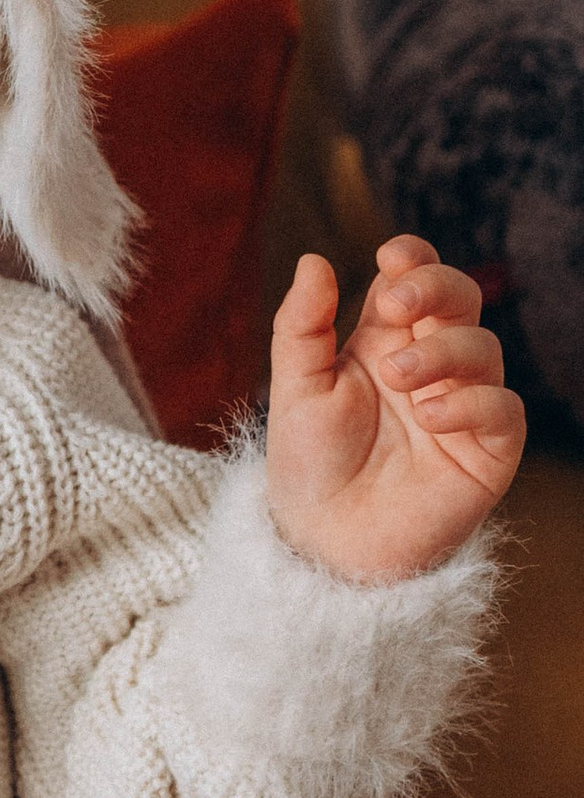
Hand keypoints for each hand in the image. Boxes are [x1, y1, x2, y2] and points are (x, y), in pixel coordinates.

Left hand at [266, 235, 523, 581]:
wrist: (324, 542)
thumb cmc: (308, 464)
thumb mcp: (296, 389)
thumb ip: (303, 326)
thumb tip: (313, 258)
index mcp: (386, 342)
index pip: (414, 282)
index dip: (415, 260)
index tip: (391, 256)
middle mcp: (432, 366)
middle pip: (461, 300)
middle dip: (436, 288)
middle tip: (394, 306)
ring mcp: (464, 405)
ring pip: (484, 348)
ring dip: (444, 351)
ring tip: (399, 377)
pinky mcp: (488, 451)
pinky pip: (503, 410)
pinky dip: (472, 403)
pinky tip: (430, 416)